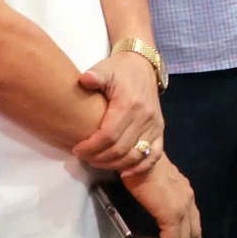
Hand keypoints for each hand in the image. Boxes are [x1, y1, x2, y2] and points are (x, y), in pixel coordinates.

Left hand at [73, 52, 163, 175]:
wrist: (143, 66)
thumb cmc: (120, 70)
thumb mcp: (105, 68)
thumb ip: (96, 75)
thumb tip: (86, 80)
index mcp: (130, 104)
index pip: (110, 135)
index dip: (91, 147)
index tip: (77, 148)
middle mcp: (146, 117)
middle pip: (120, 149)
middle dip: (98, 158)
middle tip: (82, 156)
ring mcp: (155, 125)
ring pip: (135, 155)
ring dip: (114, 164)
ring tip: (97, 161)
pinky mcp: (160, 130)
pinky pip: (153, 155)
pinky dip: (140, 167)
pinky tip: (125, 171)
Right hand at [123, 157, 201, 237]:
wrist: (139, 155)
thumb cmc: (140, 167)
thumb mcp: (156, 185)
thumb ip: (161, 198)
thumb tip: (155, 214)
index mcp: (185, 194)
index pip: (195, 224)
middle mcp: (189, 200)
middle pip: (193, 235)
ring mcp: (182, 206)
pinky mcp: (172, 212)